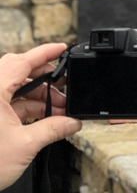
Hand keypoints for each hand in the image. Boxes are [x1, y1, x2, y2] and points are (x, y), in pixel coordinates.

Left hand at [0, 44, 81, 190]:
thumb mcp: (26, 144)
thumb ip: (53, 129)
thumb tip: (71, 123)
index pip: (21, 61)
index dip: (44, 53)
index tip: (62, 48)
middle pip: (18, 73)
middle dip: (46, 80)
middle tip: (66, 88)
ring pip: (14, 89)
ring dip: (38, 97)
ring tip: (59, 111)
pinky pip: (8, 103)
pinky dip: (26, 108)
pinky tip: (44, 119)